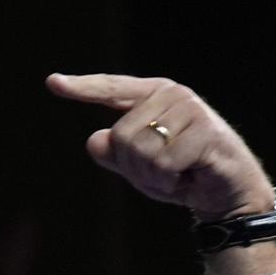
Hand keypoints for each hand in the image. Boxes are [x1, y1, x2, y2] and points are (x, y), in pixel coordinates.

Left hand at [47, 73, 275, 274]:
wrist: (222, 192)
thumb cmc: (179, 173)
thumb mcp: (137, 166)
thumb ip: (113, 153)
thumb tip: (96, 139)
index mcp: (152, 96)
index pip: (111, 89)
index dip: (82, 88)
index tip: (52, 82)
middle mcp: (171, 95)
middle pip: (120, 136)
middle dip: (134, 165)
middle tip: (162, 170)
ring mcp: (190, 109)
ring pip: (141, 149)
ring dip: (153, 174)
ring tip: (176, 171)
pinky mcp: (205, 130)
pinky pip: (163, 161)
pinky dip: (170, 179)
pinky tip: (188, 175)